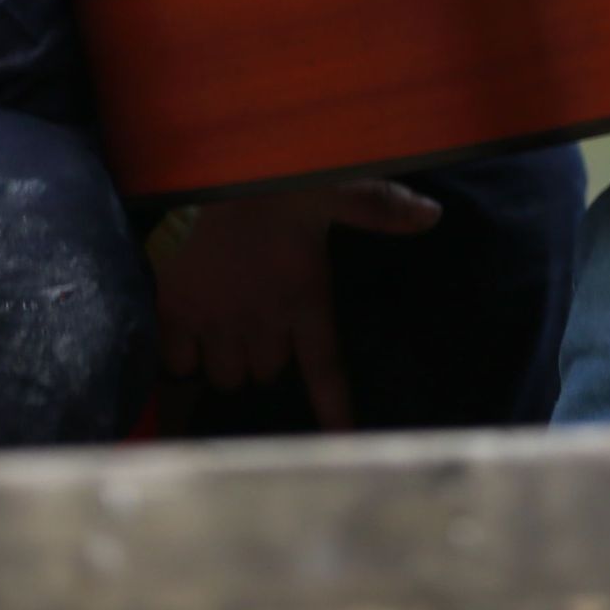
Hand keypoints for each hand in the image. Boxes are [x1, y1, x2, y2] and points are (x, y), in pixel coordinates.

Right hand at [154, 179, 439, 432]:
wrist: (206, 169)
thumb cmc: (272, 178)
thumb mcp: (333, 185)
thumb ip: (378, 206)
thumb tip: (433, 215)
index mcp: (304, 297)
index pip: (326, 369)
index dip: (334, 409)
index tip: (342, 440)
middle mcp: (262, 321)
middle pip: (267, 374)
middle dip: (266, 360)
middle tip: (262, 331)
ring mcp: (216, 322)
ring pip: (227, 376)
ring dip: (229, 363)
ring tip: (226, 333)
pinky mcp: (176, 312)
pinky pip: (178, 363)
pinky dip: (182, 357)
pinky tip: (185, 335)